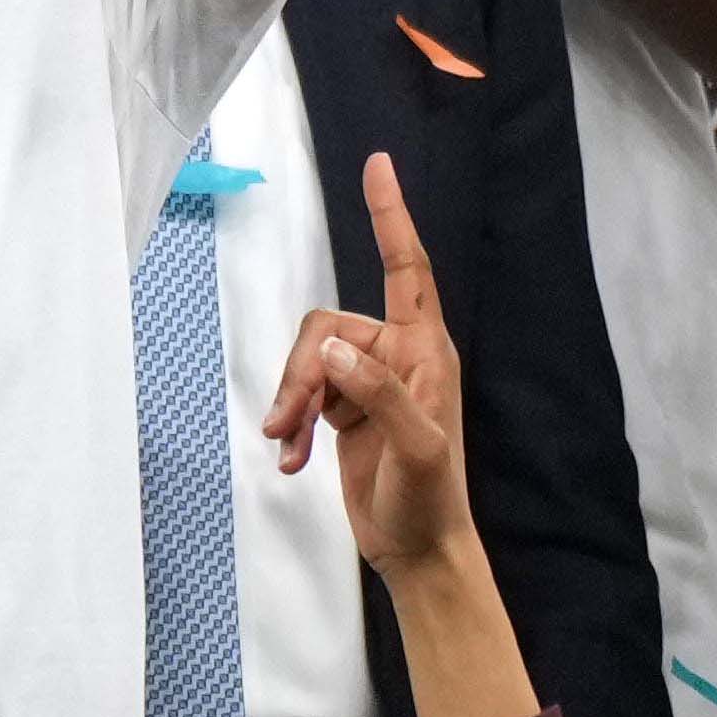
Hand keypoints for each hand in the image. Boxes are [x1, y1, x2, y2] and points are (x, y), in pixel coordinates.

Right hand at [259, 152, 477, 582]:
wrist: (417, 551)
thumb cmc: (430, 499)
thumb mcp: (417, 446)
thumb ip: (376, 391)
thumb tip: (330, 349)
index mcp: (425, 350)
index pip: (406, 267)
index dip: (390, 216)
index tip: (378, 165)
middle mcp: (396, 355)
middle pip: (327, 327)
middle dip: (300, 371)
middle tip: (291, 421)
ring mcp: (367, 382)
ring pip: (308, 359)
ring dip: (291, 401)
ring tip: (287, 447)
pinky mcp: (345, 410)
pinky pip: (303, 393)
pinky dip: (292, 423)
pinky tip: (291, 460)